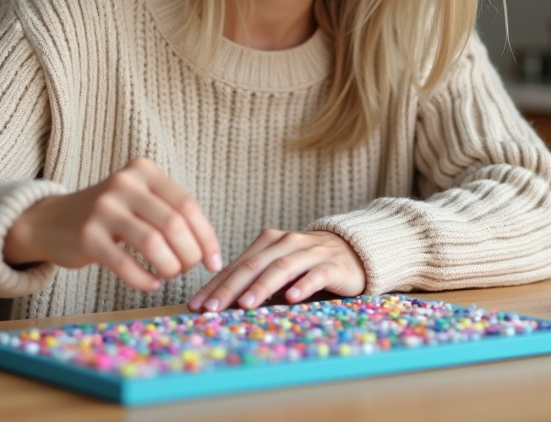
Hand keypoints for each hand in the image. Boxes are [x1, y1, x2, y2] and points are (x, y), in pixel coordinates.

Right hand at [3, 158, 220, 292]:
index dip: (206, 237)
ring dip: (170, 267)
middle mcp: (124, 183)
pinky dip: (145, 280)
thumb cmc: (109, 216)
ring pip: (153, 243)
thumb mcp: (139, 199)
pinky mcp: (87, 236)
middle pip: (174, 224)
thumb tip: (210, 250)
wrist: (51, 221)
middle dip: (189, 254)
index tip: (214, 260)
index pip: (187, 205)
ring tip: (170, 275)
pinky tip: (151, 283)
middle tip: (189, 269)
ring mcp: (103, 209)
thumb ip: (171, 212)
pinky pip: (127, 265)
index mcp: (143, 170)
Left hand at [187, 229, 364, 311]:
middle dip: (230, 287)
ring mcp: (310, 252)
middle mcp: (286, 242)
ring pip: (281, 267)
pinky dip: (302, 285)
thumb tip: (218, 305)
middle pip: (254, 265)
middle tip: (213, 308)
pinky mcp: (332, 265)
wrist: (354, 251)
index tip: (196, 306)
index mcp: (268, 242)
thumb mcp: (279, 270)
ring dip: (261, 286)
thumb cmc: (307, 265)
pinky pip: (315, 274)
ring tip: (245, 304)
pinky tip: (290, 298)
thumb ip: (254, 282)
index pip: (236, 265)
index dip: (215, 285)